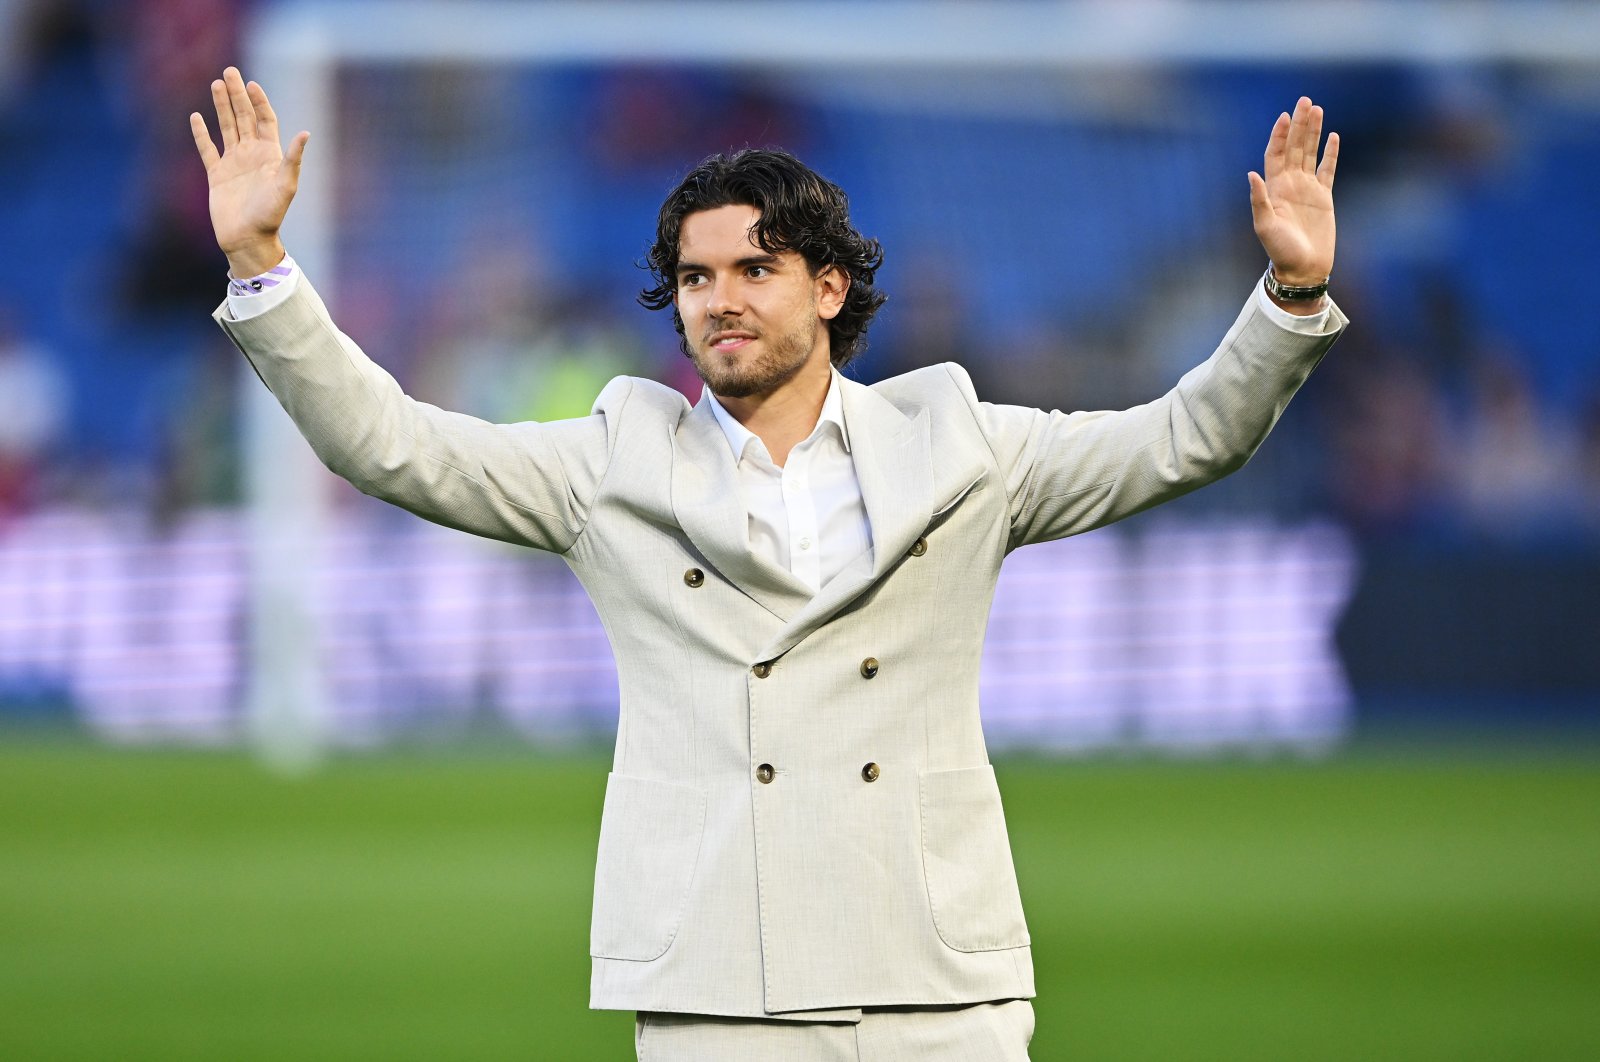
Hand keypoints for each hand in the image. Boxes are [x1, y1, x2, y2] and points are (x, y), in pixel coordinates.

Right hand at [189, 67, 309, 277]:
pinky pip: (207, 149)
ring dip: (221, 106)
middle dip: (237, 95)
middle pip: (244, 117)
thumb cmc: (270, 215)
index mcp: (270, 155)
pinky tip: (196, 117)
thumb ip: (293, 159)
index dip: (259, 101)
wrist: (248, 239)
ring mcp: (233, 163)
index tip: (251, 83)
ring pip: (226, 128)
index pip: (264, 120)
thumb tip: (306, 133)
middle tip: (229, 72)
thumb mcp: (285, 185)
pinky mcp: (217, 175)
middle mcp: (252, 155)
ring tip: (216, 84)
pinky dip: (201, 133)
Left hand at [1248, 97, 1337, 287]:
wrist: (1302, 269)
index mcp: (1274, 188)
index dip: (1280, 135)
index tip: (1285, 115)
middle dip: (1299, 124)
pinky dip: (1330, 153)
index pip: (1276, 153)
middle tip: (1305, 100)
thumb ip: (1259, 200)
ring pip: (1311, 153)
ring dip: (1313, 132)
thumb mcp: (1265, 226)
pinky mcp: (1324, 197)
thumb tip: (1252, 174)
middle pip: (1295, 147)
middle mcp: (1290, 184)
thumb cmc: (1280, 250)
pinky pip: (1327, 170)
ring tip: (1317, 109)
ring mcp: (1307, 189)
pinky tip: (1333, 136)